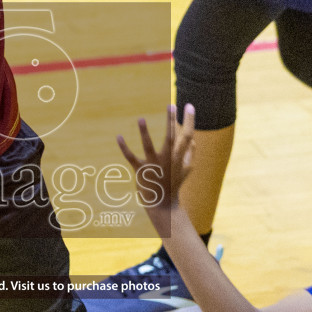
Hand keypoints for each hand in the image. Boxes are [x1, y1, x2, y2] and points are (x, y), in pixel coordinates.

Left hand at [117, 104, 194, 222]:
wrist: (163, 205)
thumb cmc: (174, 183)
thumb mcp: (186, 169)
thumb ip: (190, 153)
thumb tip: (192, 138)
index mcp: (179, 158)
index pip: (187, 136)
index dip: (189, 121)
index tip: (189, 106)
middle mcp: (168, 160)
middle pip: (171, 138)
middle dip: (171, 122)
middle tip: (171, 105)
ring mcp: (154, 165)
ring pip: (148, 147)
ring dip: (144, 133)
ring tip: (141, 118)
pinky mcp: (141, 171)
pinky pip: (131, 157)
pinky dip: (124, 147)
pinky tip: (119, 136)